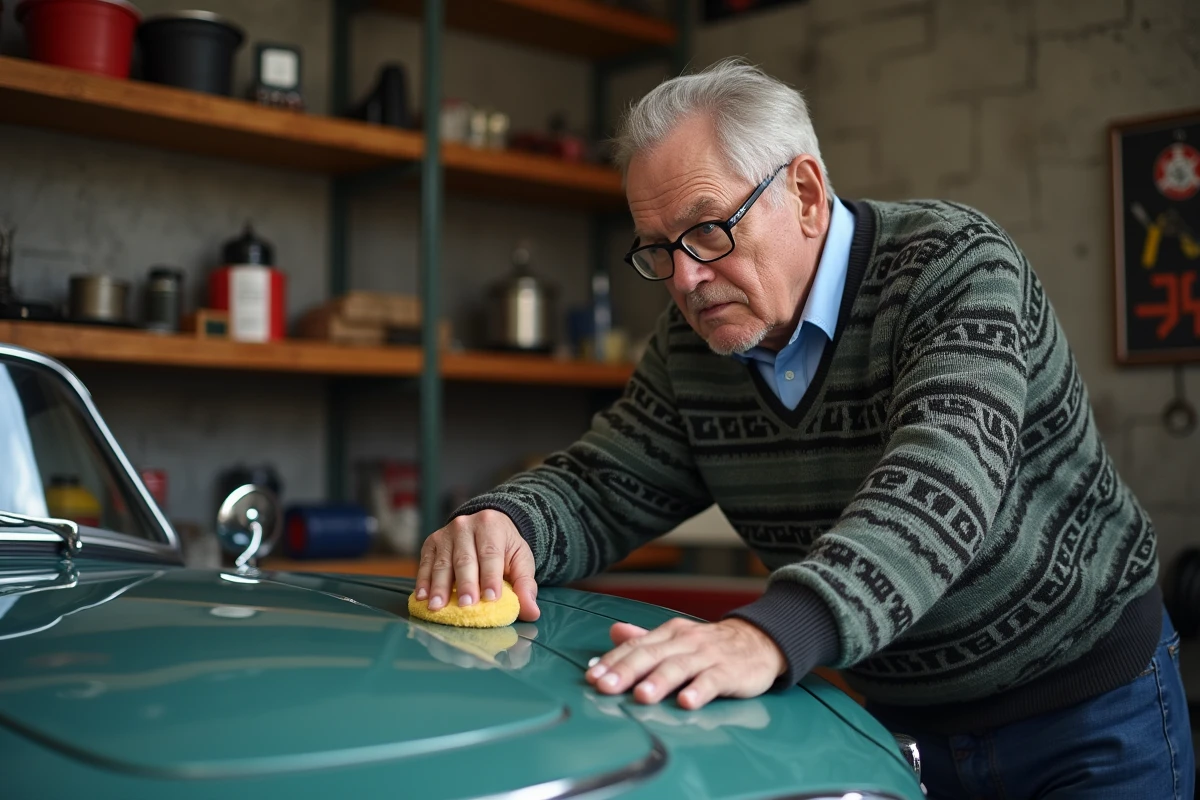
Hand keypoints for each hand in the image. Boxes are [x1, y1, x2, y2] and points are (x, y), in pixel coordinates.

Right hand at [414, 509, 539, 621]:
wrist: (485, 525)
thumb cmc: (504, 547)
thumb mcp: (521, 560)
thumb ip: (525, 586)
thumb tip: (531, 612)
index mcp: (492, 526)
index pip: (491, 553)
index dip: (491, 577)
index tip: (490, 598)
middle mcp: (466, 525)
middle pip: (465, 558)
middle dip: (465, 583)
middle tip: (465, 605)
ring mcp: (446, 533)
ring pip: (443, 563)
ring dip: (439, 586)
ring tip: (437, 606)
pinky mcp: (431, 543)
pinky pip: (425, 563)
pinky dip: (423, 581)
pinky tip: (422, 597)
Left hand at [585, 618, 785, 709]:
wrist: (760, 641)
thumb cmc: (712, 645)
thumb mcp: (677, 638)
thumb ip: (645, 639)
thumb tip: (613, 632)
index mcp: (670, 634)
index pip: (636, 646)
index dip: (613, 661)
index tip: (593, 676)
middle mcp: (686, 642)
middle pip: (652, 655)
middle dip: (627, 671)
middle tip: (606, 686)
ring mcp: (708, 655)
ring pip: (680, 666)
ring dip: (659, 681)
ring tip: (641, 696)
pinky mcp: (730, 671)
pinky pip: (713, 680)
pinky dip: (699, 690)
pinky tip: (686, 702)